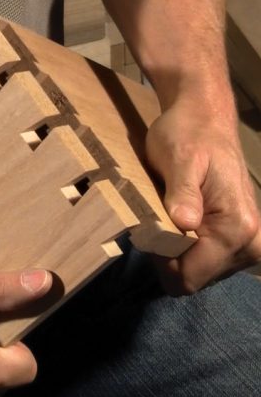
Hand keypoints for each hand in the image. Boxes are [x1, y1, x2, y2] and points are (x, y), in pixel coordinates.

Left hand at [146, 98, 260, 294]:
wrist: (204, 117)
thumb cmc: (187, 134)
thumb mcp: (178, 158)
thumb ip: (183, 193)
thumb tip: (185, 223)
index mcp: (237, 228)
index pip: (191, 277)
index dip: (161, 264)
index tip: (147, 234)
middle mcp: (249, 242)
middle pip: (194, 278)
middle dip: (168, 257)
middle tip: (154, 220)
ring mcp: (246, 242)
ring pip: (198, 271)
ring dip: (176, 251)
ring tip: (166, 215)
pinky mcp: (237, 237)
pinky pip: (203, 258)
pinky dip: (185, 245)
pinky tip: (176, 219)